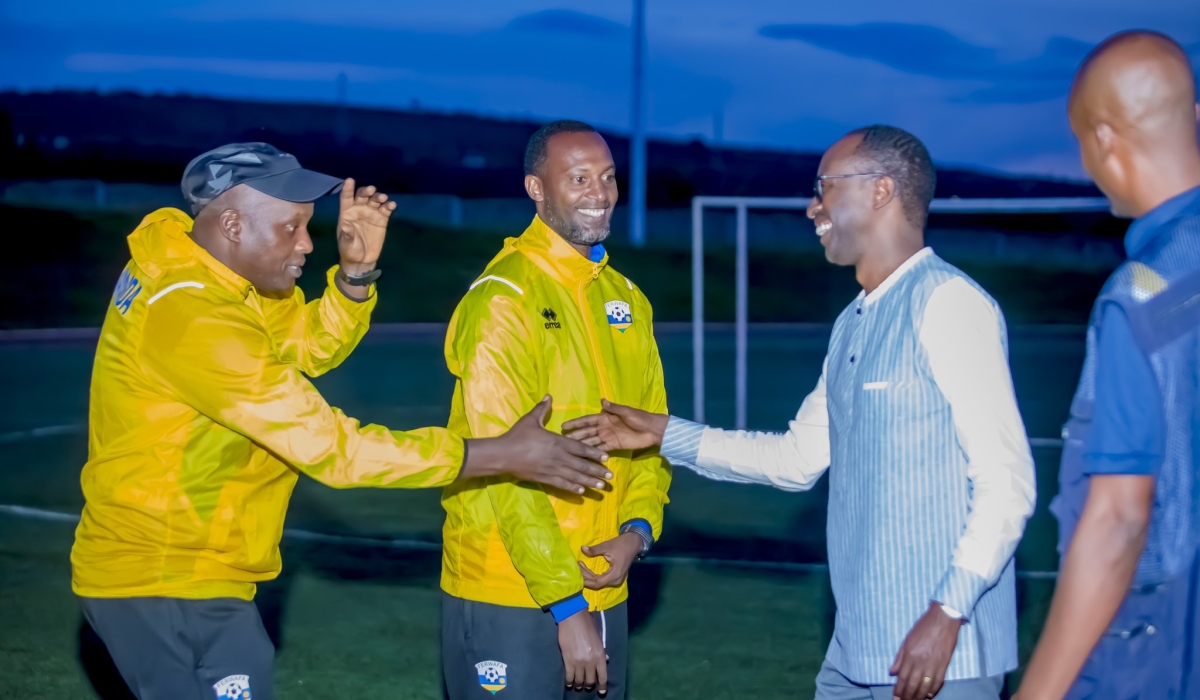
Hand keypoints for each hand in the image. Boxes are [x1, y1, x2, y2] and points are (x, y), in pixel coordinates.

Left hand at [336, 177, 395, 275]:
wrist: (362, 260)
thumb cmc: (350, 250)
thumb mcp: (346, 244)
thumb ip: (347, 234)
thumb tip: (345, 225)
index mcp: (347, 213)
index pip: (346, 198)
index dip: (348, 189)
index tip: (350, 180)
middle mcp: (359, 210)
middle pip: (362, 196)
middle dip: (366, 191)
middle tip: (371, 189)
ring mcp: (371, 213)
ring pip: (375, 200)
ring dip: (379, 197)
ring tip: (383, 198)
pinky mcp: (382, 219)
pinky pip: (386, 210)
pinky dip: (389, 206)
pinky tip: (391, 205)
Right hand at [461, 396, 611, 493]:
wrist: (503, 454)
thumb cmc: (517, 436)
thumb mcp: (530, 419)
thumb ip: (542, 409)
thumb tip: (548, 396)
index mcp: (557, 442)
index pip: (581, 448)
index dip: (594, 453)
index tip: (606, 457)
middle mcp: (558, 457)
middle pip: (582, 464)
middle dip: (597, 470)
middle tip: (611, 476)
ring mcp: (552, 469)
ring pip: (575, 477)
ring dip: (589, 481)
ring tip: (602, 486)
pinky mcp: (544, 478)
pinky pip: (562, 484)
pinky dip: (572, 488)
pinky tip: (582, 492)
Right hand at [558, 609, 607, 695]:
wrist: (573, 618)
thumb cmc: (588, 625)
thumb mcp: (599, 638)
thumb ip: (602, 651)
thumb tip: (606, 660)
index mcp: (600, 655)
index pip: (603, 676)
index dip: (602, 686)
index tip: (602, 692)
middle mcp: (591, 662)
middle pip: (591, 680)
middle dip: (590, 685)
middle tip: (588, 686)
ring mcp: (579, 662)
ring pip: (580, 680)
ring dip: (580, 685)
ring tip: (578, 686)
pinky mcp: (568, 661)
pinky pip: (569, 676)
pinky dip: (569, 682)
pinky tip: (569, 684)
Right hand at [561, 400, 668, 451]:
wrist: (652, 430)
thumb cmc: (640, 418)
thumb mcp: (627, 411)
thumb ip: (614, 408)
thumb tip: (602, 400)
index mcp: (605, 417)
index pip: (587, 420)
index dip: (576, 423)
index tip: (564, 426)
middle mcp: (603, 427)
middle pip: (587, 432)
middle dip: (575, 436)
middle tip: (563, 441)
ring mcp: (608, 437)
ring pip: (591, 442)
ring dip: (581, 445)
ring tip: (569, 450)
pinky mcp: (613, 446)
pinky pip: (601, 450)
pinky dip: (593, 453)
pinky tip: (584, 457)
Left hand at [579, 533, 642, 589]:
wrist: (633, 543)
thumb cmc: (621, 544)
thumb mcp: (607, 546)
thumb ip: (594, 550)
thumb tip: (582, 549)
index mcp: (615, 574)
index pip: (597, 582)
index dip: (586, 580)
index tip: (578, 573)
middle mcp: (616, 580)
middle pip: (597, 583)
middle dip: (586, 577)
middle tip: (577, 568)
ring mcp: (616, 579)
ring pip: (599, 582)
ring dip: (589, 577)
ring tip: (580, 568)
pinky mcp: (615, 576)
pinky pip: (602, 579)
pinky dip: (594, 576)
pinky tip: (587, 570)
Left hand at [889, 603, 962, 699]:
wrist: (943, 619)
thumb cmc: (923, 627)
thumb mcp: (906, 640)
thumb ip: (899, 658)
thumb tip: (892, 672)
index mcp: (910, 655)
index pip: (902, 678)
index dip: (898, 690)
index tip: (896, 698)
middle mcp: (920, 662)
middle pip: (912, 685)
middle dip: (907, 696)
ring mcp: (933, 665)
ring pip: (924, 686)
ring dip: (919, 696)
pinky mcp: (944, 665)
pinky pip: (938, 682)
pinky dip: (933, 691)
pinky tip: (929, 696)